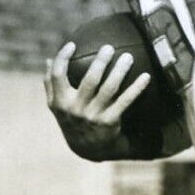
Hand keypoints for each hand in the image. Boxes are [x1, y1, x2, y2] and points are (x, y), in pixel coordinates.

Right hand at [43, 41, 151, 160]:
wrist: (88, 149)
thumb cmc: (73, 120)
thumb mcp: (58, 107)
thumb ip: (51, 85)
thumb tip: (48, 60)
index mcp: (60, 102)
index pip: (57, 76)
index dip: (63, 58)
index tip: (72, 44)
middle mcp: (76, 109)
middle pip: (90, 79)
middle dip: (100, 61)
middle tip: (109, 47)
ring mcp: (93, 116)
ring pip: (109, 88)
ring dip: (120, 70)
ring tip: (128, 57)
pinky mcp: (110, 122)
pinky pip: (125, 101)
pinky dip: (136, 88)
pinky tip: (146, 76)